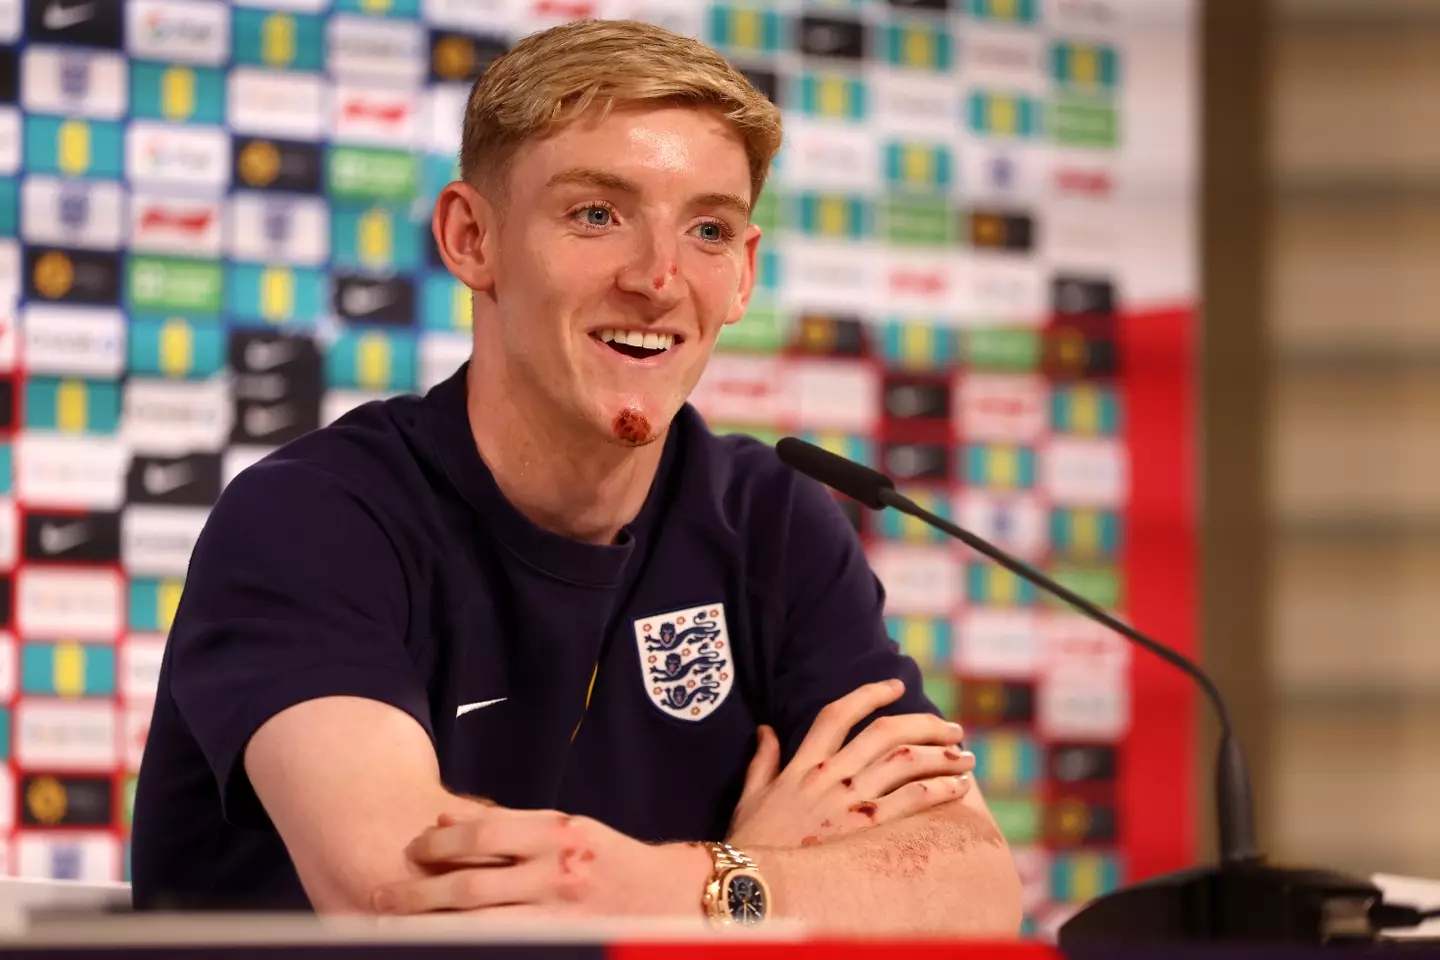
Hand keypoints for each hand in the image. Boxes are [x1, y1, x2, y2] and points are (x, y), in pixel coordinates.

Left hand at [370, 806, 708, 919]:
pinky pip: (502, 945)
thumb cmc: (609, 860)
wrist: (668, 898)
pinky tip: (439, 946)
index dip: (438, 844)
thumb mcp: (566, 828)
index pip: (482, 836)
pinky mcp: (562, 939)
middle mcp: (555, 873)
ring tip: (393, 928)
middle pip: (469, 888)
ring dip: (429, 928)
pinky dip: (467, 945)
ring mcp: (557, 913)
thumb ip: (511, 825)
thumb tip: (446, 819)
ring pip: (478, 927)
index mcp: (556, 832)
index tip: (411, 849)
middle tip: (379, 898)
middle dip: (417, 895)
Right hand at [726, 679, 974, 848]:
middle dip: (925, 724)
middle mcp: (828, 776)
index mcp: (802, 764)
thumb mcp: (750, 795)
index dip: (870, 695)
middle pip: (884, 733)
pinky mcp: (862, 830)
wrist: (751, 881)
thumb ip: (762, 759)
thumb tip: (765, 729)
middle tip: (953, 728)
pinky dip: (938, 789)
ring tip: (965, 757)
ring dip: (941, 755)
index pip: (839, 714)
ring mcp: (846, 802)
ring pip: (903, 762)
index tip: (897, 686)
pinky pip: (909, 801)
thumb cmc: (750, 842)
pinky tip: (959, 788)